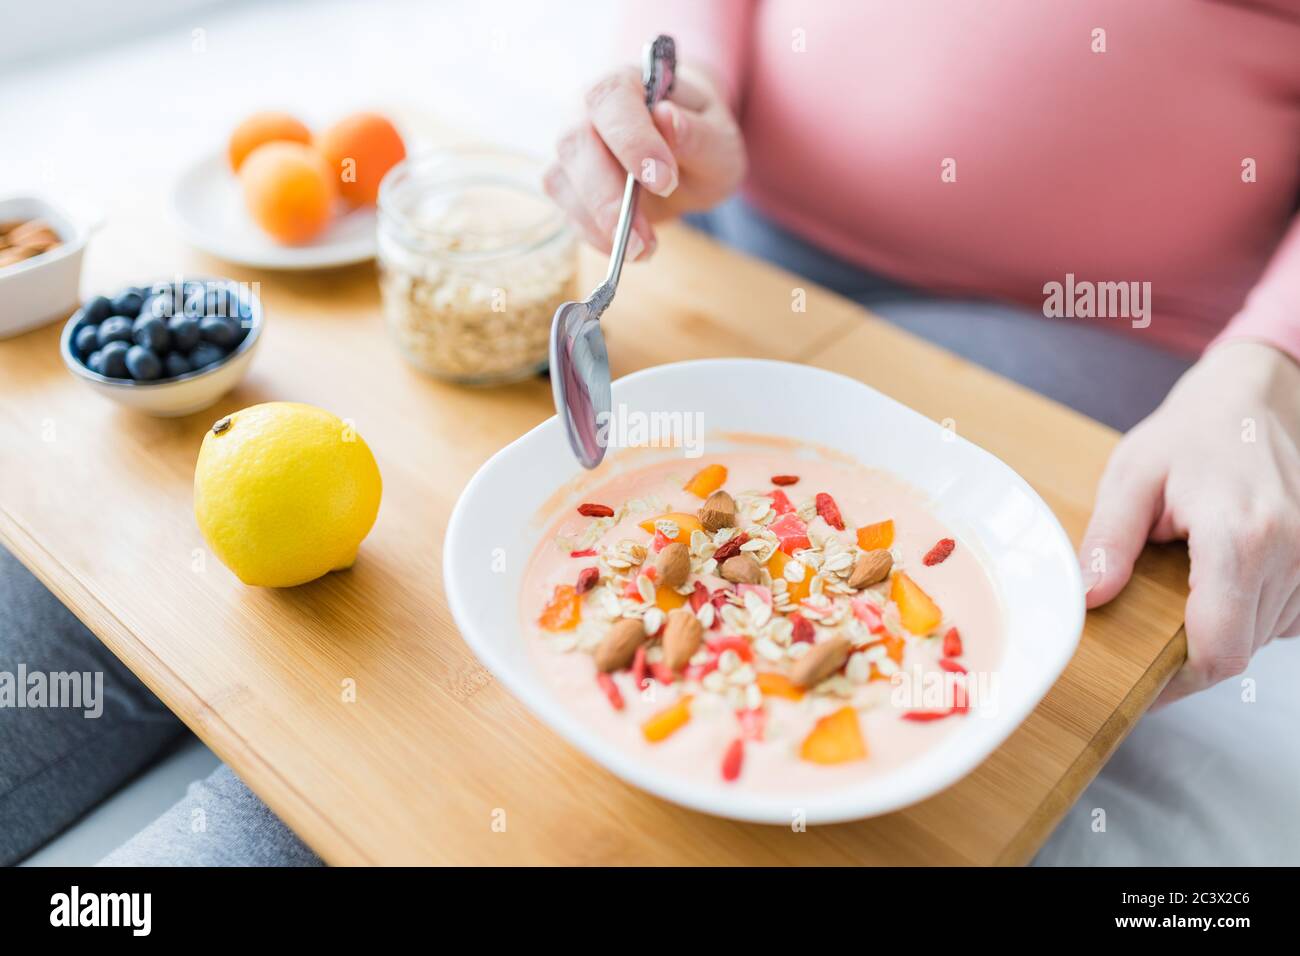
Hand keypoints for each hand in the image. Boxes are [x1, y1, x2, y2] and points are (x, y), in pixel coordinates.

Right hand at [544, 64, 745, 260]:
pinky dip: (596, 236)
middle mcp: (587, 109)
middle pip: (575, 142)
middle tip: (643, 237)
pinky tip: (630, 248)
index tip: (664, 180)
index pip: (612, 99)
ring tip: (643, 249)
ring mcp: (572, 149)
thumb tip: (668, 120)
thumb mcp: (719, 140)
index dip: (632, 141)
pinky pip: (567, 212)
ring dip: (600, 223)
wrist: (683, 155)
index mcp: (628, 83)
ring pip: (561, 181)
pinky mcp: (567, 186)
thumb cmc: (700, 139)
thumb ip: (699, 133)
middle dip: (608, 196)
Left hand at [1080, 341, 1299, 703]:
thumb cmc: (1190, 433)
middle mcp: (1292, 553)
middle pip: (1239, 650)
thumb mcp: (1132, 476)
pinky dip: (1254, 610)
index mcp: (1240, 537)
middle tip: (1149, 628)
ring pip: (1265, 636)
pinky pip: (1287, 617)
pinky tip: (1226, 573)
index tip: (1142, 687)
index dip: (1177, 682)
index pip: (1218, 649)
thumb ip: (1110, 541)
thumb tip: (1091, 599)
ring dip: (1224, 626)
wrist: (1256, 397)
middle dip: (1190, 651)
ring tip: (1191, 578)